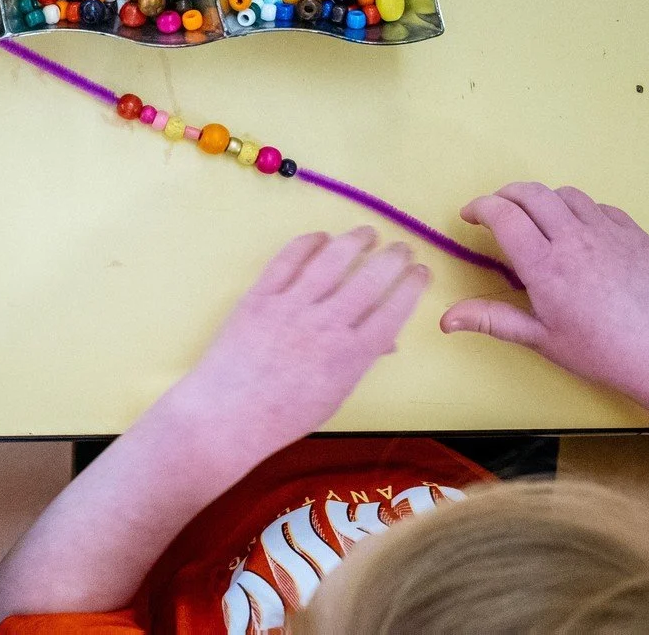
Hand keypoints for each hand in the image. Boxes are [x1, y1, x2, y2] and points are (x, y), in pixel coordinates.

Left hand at [192, 228, 430, 444]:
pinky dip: (307, 243)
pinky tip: (321, 236)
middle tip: (402, 248)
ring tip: (367, 233)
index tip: (421, 271)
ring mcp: (290, 308)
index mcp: (351, 355)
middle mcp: (326, 326)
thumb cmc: (284, 413)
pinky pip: (287, 260)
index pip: (395, 310)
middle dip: (393, 258)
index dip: (412, 286)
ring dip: (354, 241)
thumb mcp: (334, 394)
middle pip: (370, 279)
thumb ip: (360, 361)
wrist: (228, 414)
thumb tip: (388, 340)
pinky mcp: (259, 297)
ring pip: (331, 260)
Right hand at [441, 182, 648, 413]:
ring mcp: (608, 233)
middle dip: (506, 194)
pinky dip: (580, 209)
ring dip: (543, 199)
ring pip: (566, 194)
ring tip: (535, 217)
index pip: (504, 215)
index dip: (480, 207)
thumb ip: (493, 320)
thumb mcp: (542, 339)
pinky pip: (601, 206)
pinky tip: (578, 229)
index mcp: (545, 265)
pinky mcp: (634, 234)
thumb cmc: (604, 352)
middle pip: (532, 193)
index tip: (469, 215)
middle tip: (495, 209)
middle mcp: (574, 239)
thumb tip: (446, 319)